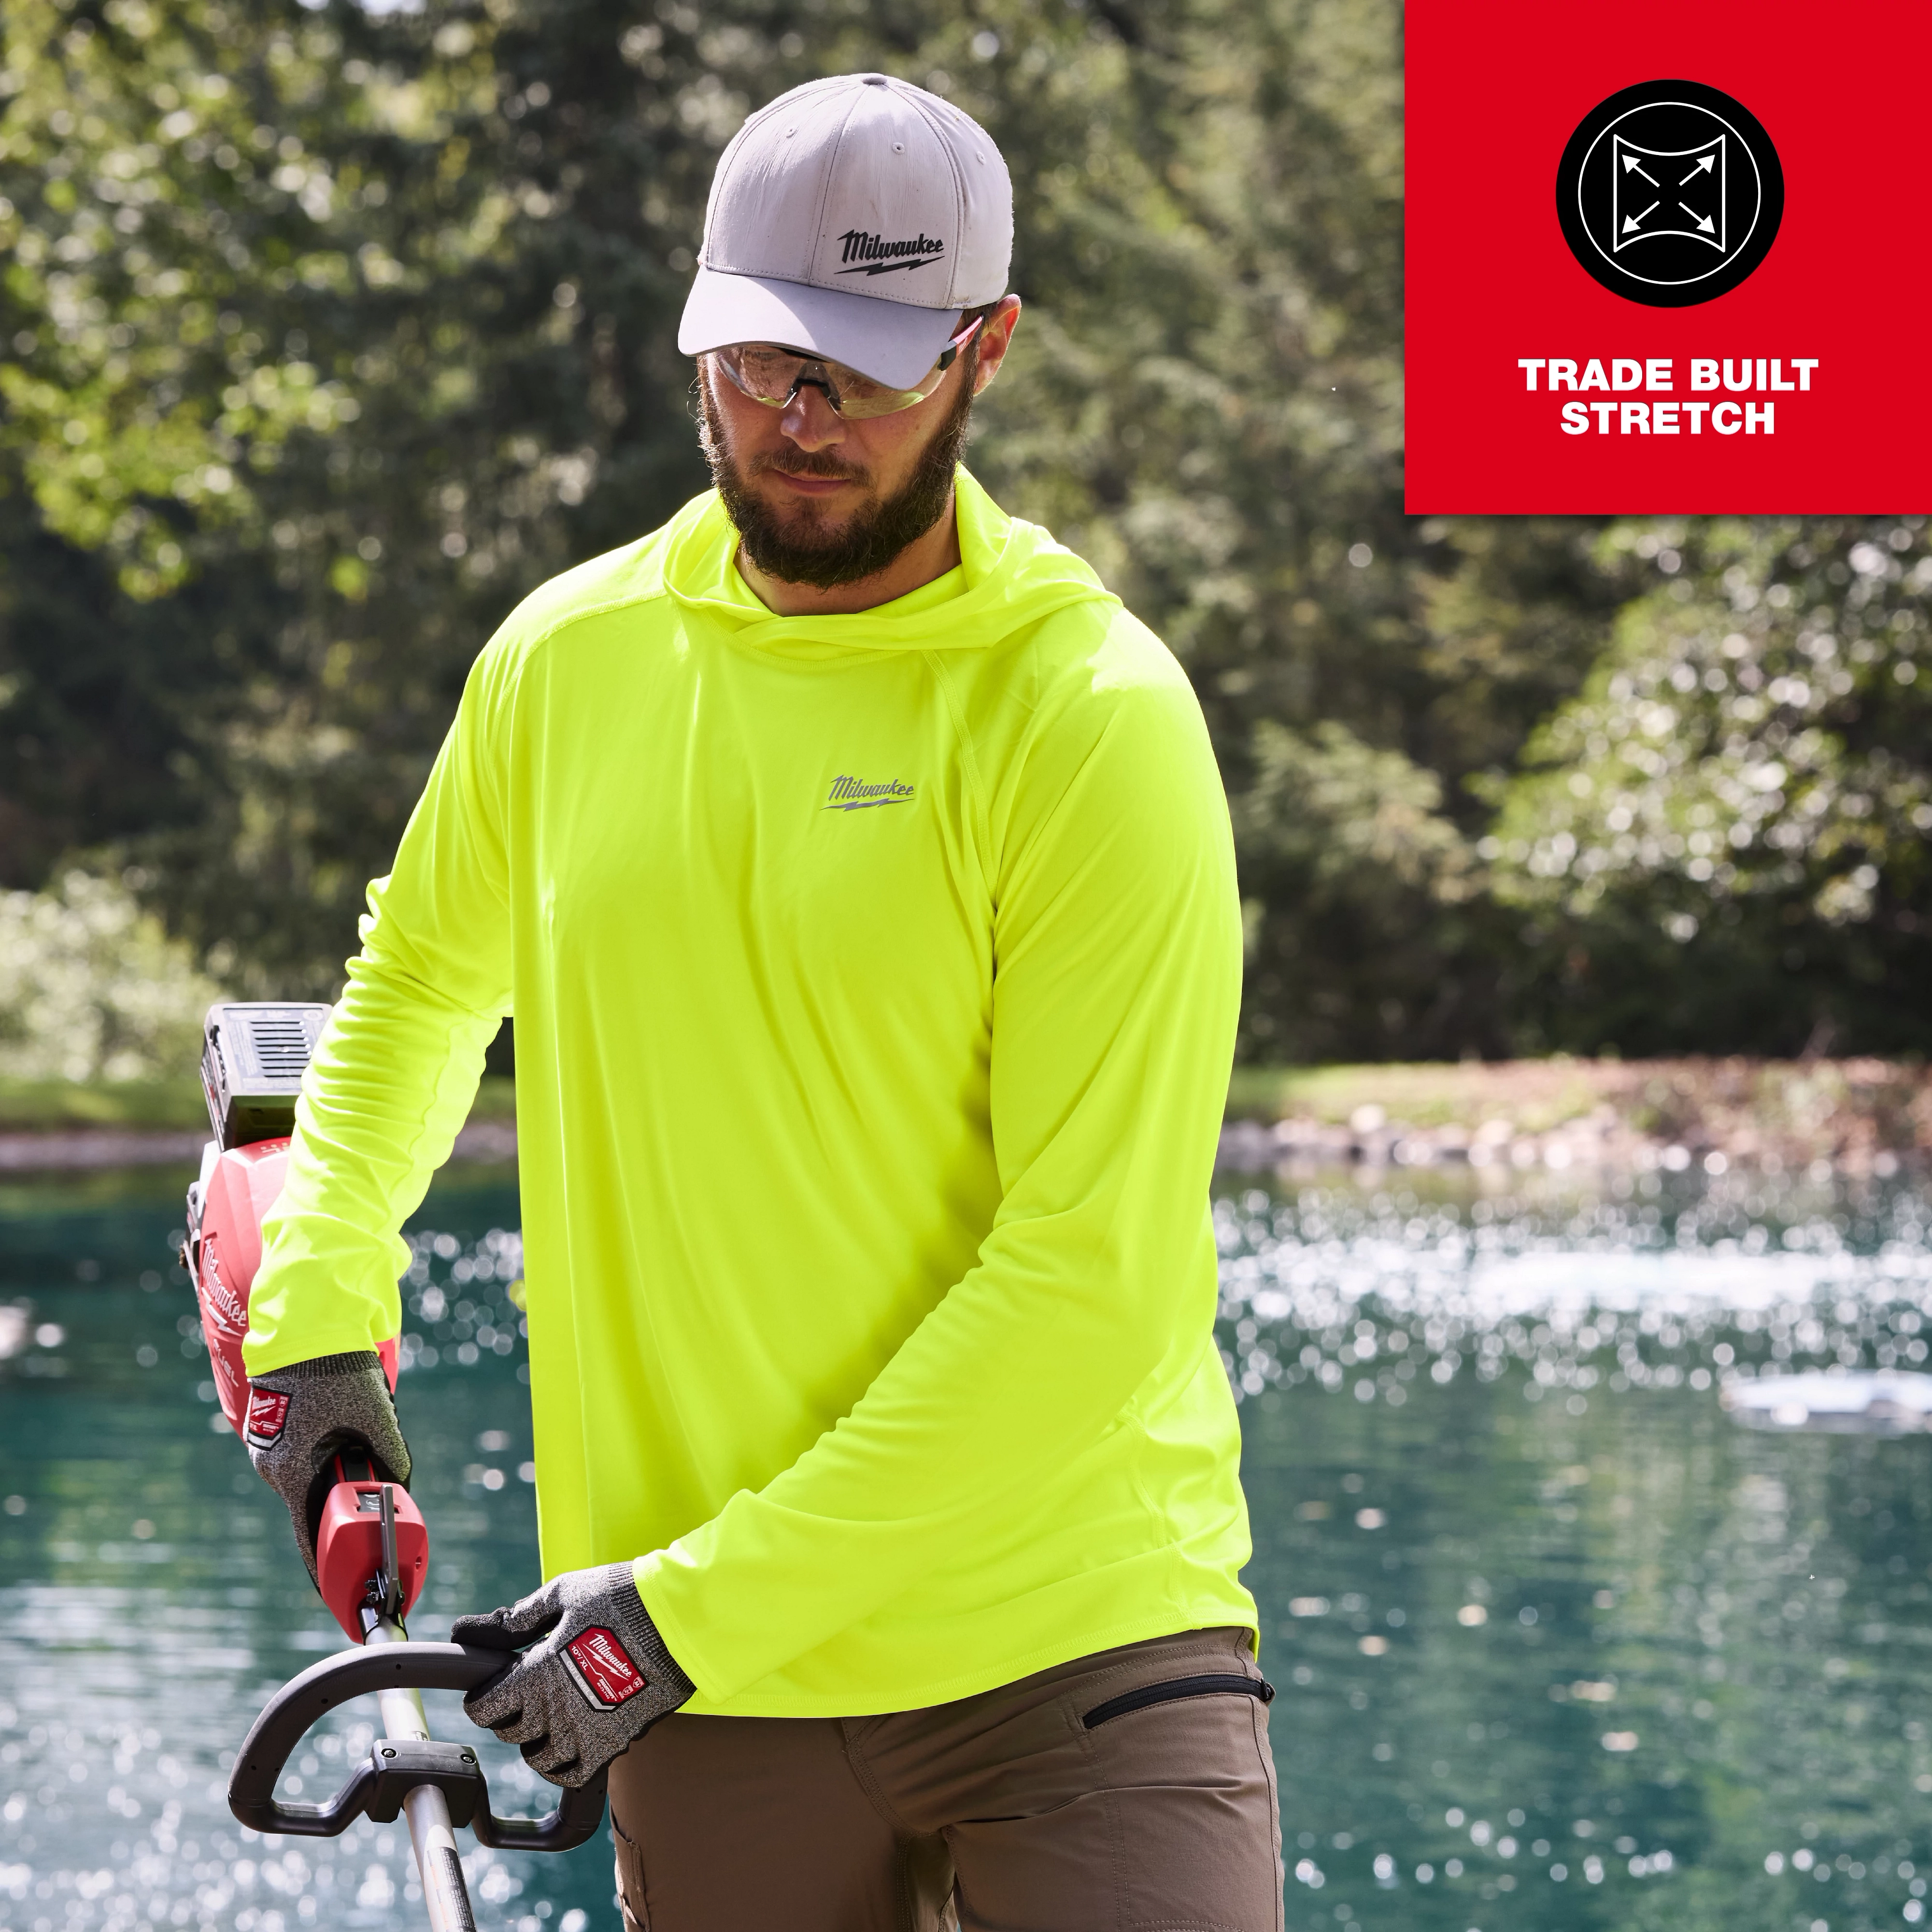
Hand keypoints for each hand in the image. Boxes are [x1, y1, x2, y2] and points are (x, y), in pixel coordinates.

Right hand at [244, 1350, 410, 1580]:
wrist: (306, 1326)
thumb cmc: (338, 1371)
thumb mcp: (377, 1417)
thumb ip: (391, 1457)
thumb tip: (401, 1486)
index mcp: (294, 1473)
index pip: (310, 1539)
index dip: (327, 1570)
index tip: (339, 1597)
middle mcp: (275, 1468)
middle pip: (315, 1508)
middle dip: (345, 1512)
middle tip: (375, 1513)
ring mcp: (271, 1450)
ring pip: (313, 1481)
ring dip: (339, 1479)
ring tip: (364, 1456)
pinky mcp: (276, 1433)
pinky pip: (306, 1459)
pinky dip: (328, 1459)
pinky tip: (348, 1439)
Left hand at [450, 1563, 694, 1786]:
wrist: (678, 1620)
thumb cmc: (619, 1599)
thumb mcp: (563, 1595)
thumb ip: (517, 1619)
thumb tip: (468, 1629)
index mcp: (535, 1675)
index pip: (484, 1708)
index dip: (481, 1699)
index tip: (490, 1687)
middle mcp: (553, 1711)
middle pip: (509, 1732)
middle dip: (510, 1712)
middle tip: (526, 1691)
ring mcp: (582, 1734)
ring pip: (538, 1758)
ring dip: (536, 1740)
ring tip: (551, 1714)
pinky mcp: (611, 1745)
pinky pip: (572, 1775)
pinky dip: (563, 1767)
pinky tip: (570, 1742)